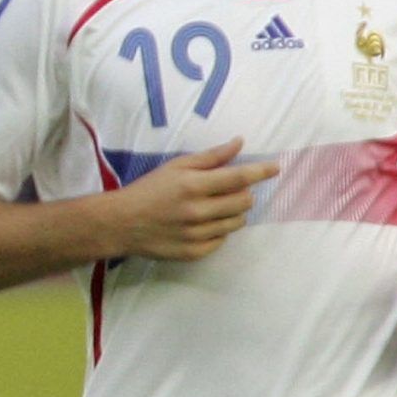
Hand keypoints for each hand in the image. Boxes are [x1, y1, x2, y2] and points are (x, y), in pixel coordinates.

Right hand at [110, 138, 278, 262]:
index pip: (239, 178)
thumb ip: (211, 157)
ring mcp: (196, 235)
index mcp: (193, 186)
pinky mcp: (193, 252)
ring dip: (234, 213)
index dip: (261, 172)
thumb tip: (239, 143)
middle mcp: (197, 211)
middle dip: (245, 194)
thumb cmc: (149, 189)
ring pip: (236, 223)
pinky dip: (219, 231)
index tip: (275, 168)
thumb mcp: (176, 166)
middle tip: (233, 190)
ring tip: (217, 208)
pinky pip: (221, 241)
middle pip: (243, 202)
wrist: (121, 223)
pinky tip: (205, 224)